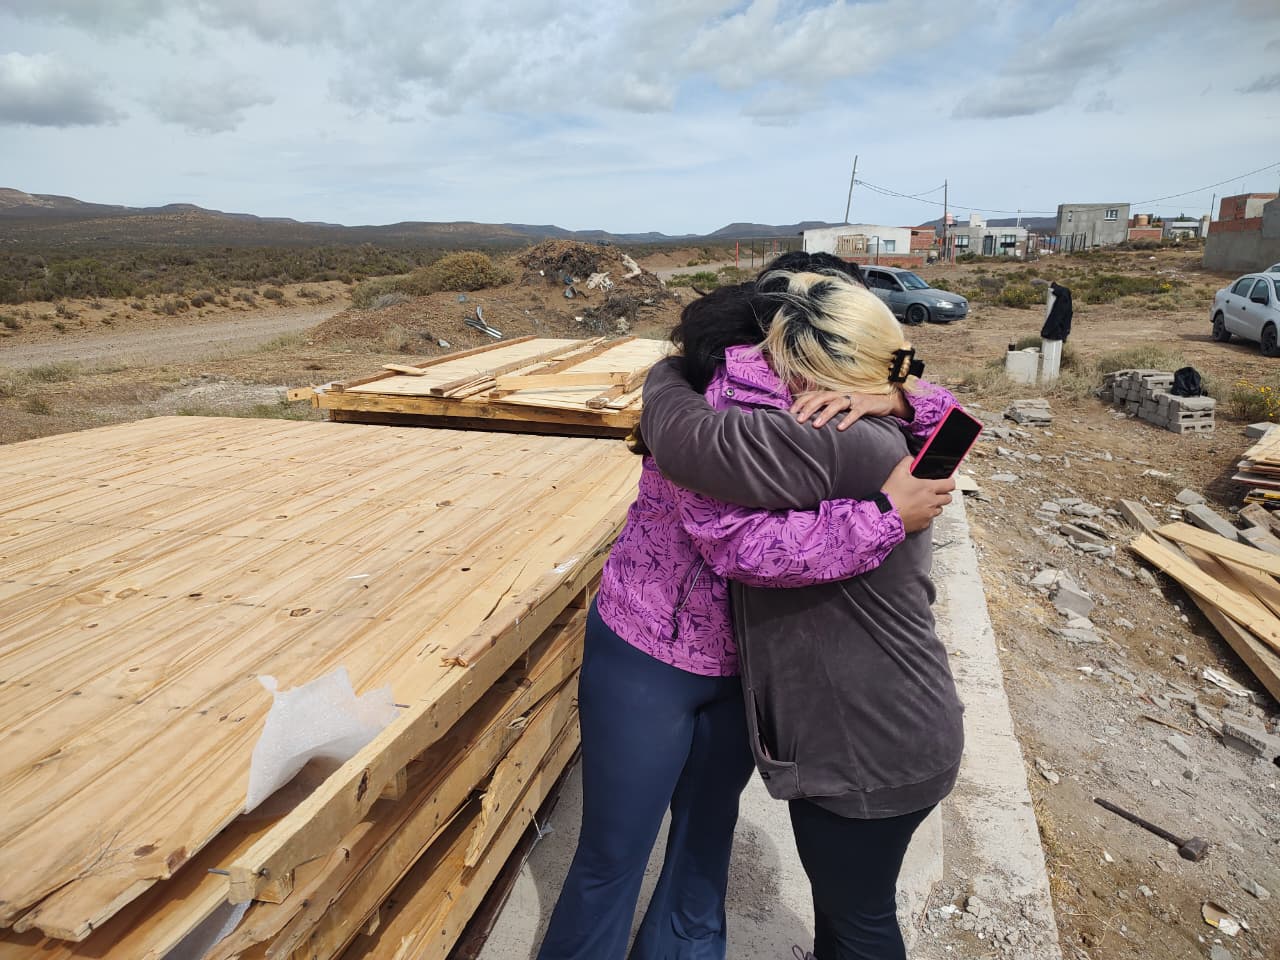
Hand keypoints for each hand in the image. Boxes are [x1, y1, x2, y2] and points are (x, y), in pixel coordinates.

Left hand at [791, 389, 910, 429]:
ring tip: (815, 425)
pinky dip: (848, 420)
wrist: (884, 402)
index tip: (790, 412)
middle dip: (809, 408)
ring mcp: (853, 398)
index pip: (814, 395)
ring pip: (836, 404)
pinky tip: (840, 428)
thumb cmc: (858, 406)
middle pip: (822, 398)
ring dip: (825, 414)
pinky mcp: (865, 405)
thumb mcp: (841, 407)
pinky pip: (855, 412)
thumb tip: (809, 419)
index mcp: (834, 394)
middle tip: (798, 420)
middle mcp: (841, 394)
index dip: (801, 402)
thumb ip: (827, 410)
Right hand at [880, 456, 953, 532]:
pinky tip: (916, 512)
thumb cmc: (892, 496)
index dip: (949, 482)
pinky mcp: (923, 524)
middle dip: (943, 494)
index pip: (950, 484)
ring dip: (934, 506)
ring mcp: (928, 514)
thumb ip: (907, 463)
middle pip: (948, 498)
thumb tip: (911, 459)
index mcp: (929, 488)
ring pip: (939, 510)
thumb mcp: (898, 473)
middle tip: (934, 492)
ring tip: (923, 503)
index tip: (946, 482)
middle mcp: (932, 502)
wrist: (884, 515)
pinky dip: (925, 516)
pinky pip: (929, 520)